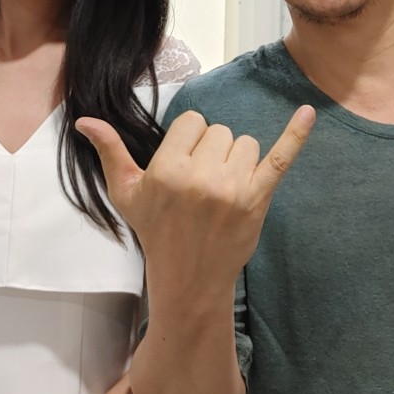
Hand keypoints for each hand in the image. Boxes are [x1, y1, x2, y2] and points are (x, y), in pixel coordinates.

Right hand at [76, 105, 314, 291]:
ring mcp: (232, 188)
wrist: (190, 280)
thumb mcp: (126, 193)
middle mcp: (201, 176)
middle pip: (219, 131)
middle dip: (211, 151)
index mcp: (168, 169)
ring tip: (220, 192)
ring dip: (236, 161)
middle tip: (200, 187)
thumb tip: (84, 119)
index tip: (182, 168)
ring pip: (245, 144)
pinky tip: (309, 113)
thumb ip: (109, 151)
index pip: (192, 122)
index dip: (187, 141)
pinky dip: (296, 136)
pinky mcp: (258, 199)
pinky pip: (280, 159)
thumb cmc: (156, 231)